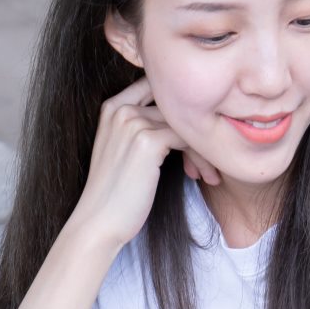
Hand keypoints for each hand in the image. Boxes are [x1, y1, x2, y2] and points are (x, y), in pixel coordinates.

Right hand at [74, 74, 219, 251]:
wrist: (99, 222)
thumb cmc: (115, 193)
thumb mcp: (123, 149)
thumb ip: (143, 126)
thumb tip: (183, 119)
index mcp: (112, 106)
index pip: (157, 86)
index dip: (182, 108)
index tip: (198, 134)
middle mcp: (121, 108)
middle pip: (176, 107)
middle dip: (196, 134)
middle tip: (207, 163)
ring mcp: (133, 122)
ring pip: (186, 124)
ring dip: (203, 149)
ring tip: (210, 174)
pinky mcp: (148, 141)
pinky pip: (189, 139)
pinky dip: (201, 158)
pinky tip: (205, 177)